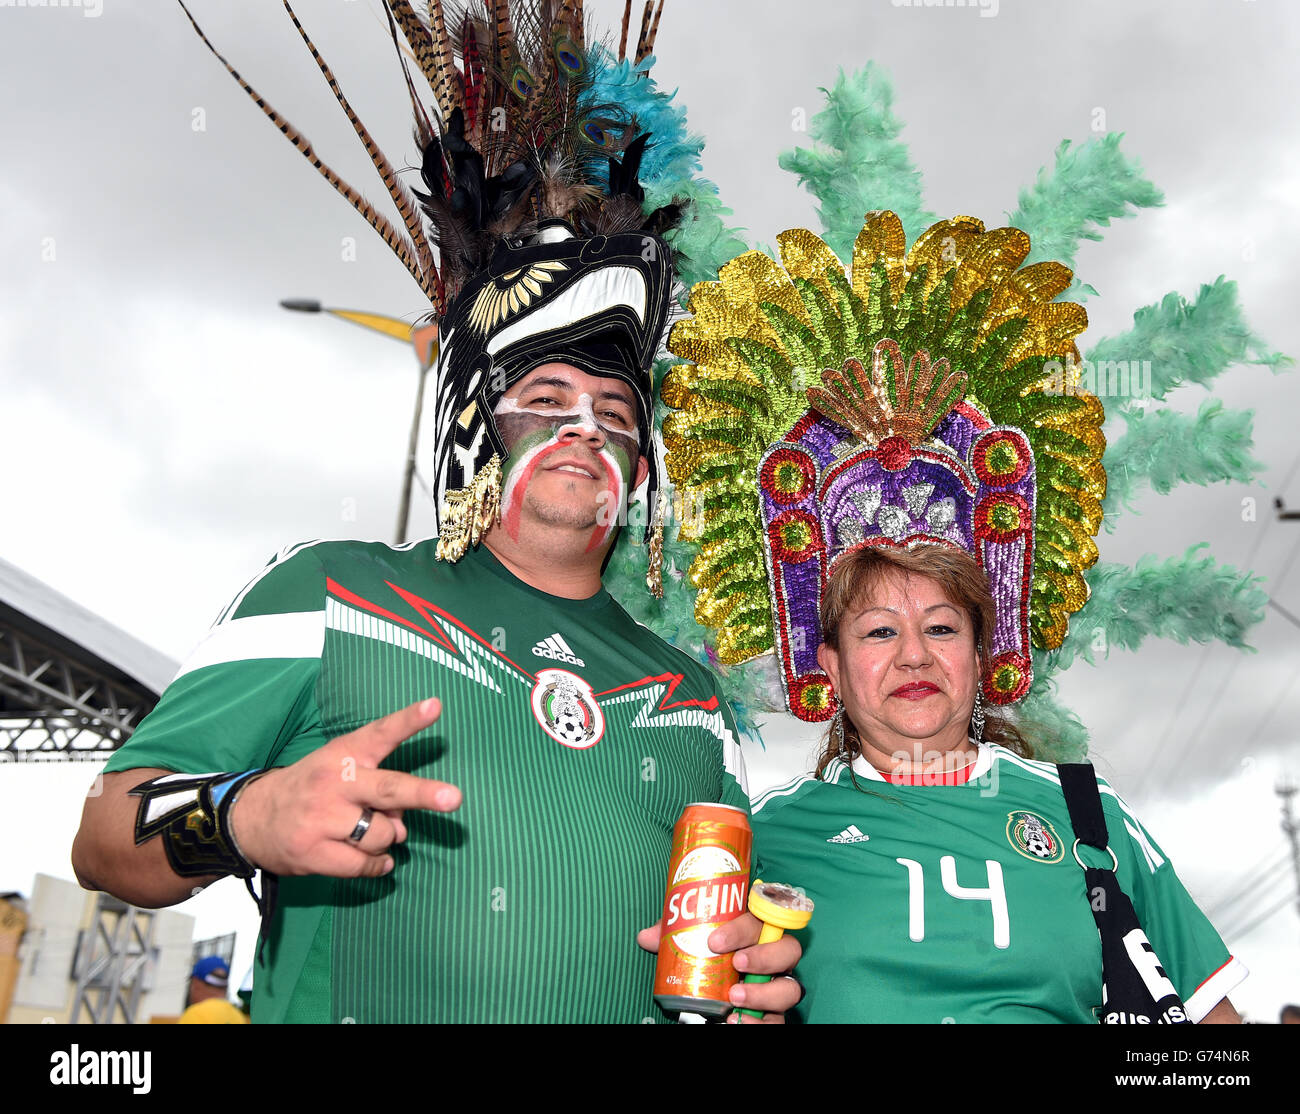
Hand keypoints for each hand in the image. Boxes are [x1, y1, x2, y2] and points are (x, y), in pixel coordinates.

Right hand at [230, 697, 460, 877]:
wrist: (251, 817)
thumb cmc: (310, 788)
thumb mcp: (338, 769)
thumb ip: (377, 786)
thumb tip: (405, 820)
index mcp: (344, 754)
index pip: (380, 733)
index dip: (408, 720)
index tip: (435, 706)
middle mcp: (335, 782)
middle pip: (388, 789)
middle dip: (423, 794)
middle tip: (453, 798)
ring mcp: (322, 818)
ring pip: (382, 834)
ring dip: (388, 838)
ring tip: (369, 833)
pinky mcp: (312, 852)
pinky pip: (363, 864)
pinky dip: (377, 864)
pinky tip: (376, 860)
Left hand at [636, 912, 802, 1023]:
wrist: (719, 996)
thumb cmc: (712, 956)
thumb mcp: (693, 941)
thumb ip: (675, 935)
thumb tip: (647, 937)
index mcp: (758, 932)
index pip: (760, 920)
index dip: (742, 929)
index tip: (715, 941)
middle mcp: (776, 957)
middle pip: (789, 949)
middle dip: (764, 956)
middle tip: (736, 964)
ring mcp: (779, 986)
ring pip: (790, 987)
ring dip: (764, 992)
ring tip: (735, 997)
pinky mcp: (775, 1014)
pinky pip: (778, 1020)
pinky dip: (760, 1023)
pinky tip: (738, 1022)